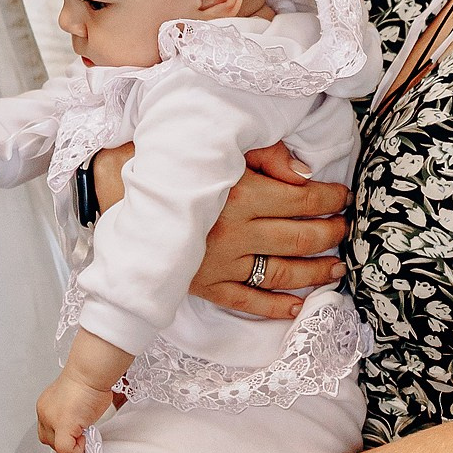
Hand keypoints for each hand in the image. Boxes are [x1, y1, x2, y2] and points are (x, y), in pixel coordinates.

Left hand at [37, 371, 114, 452]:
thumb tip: (78, 429)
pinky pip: (65, 450)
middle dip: (65, 440)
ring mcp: (51, 420)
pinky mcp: (63, 426)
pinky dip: (76, 450)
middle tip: (80, 433)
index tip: (75, 430)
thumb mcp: (73, 400)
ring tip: (84, 432)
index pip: (47, 429)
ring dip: (72, 444)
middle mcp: (45, 413)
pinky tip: (85, 437)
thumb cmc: (88, 380)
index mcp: (46, 405)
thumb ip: (70, 415)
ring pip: (56, 447)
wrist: (90, 373)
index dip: (62, 434)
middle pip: (49, 439)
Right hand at [92, 141, 350, 318]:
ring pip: (281, 273)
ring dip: (315, 272)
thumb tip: (302, 172)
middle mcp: (233, 232)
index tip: (344, 196)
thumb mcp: (210, 144)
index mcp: (237, 194)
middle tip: (346, 229)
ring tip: (337, 268)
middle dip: (330, 234)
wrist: (106, 189)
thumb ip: (260, 154)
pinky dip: (275, 307)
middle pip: (298, 238)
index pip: (300, 199)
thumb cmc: (159, 160)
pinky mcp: (201, 284)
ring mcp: (218, 263)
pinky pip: (246, 301)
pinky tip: (298, 307)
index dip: (329, 198)